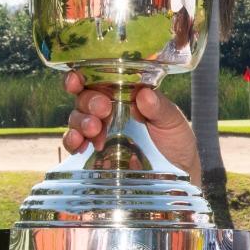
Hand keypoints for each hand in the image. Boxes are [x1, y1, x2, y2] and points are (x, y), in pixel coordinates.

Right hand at [61, 71, 201, 185]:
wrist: (177, 173)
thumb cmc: (176, 141)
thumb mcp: (174, 121)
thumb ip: (160, 108)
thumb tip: (144, 94)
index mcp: (125, 94)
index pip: (99, 79)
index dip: (83, 76)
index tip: (77, 80)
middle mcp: (108, 109)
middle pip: (85, 98)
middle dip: (89, 102)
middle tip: (102, 109)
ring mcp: (99, 130)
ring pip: (77, 118)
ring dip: (80, 122)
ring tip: (93, 129)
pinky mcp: (94, 152)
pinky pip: (75, 143)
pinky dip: (72, 141)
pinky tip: (78, 144)